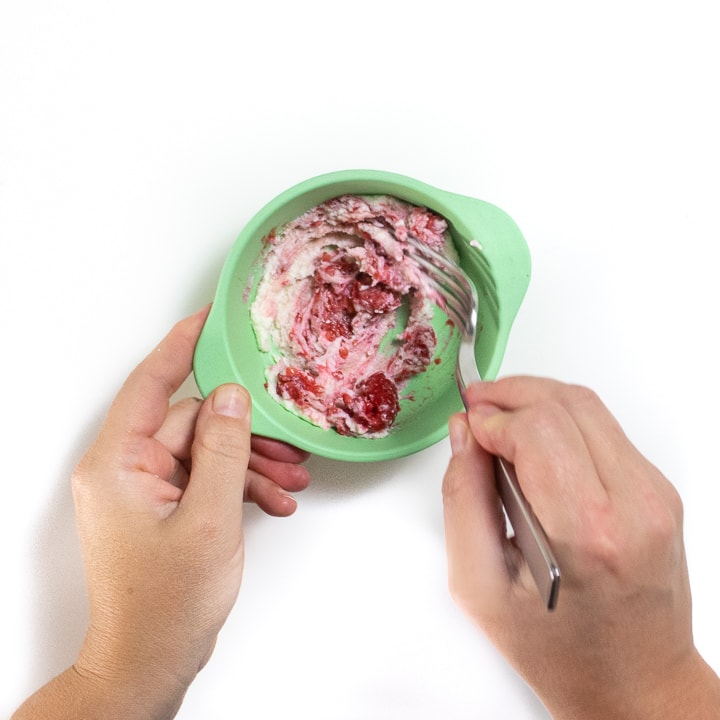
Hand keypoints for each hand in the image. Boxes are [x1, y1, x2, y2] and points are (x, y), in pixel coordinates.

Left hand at [13, 308, 309, 718]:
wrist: (151, 662)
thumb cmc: (168, 604)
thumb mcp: (209, 518)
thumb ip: (223, 449)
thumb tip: (231, 395)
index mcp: (118, 463)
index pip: (151, 383)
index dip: (182, 345)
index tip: (210, 317)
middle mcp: (124, 469)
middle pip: (191, 422)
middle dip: (246, 433)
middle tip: (288, 443)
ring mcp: (143, 488)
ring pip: (204, 450)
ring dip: (249, 463)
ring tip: (290, 479)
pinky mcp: (160, 505)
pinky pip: (203, 477)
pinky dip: (238, 486)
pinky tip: (273, 501)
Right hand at [442, 377, 719, 719]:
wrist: (634, 682)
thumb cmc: (560, 649)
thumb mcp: (479, 585)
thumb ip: (462, 498)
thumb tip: (464, 434)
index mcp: (586, 531)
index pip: (538, 428)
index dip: (492, 415)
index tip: (468, 425)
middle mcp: (633, 505)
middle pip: (566, 403)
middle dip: (511, 394)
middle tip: (478, 408)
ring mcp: (654, 495)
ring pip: (588, 406)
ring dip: (536, 402)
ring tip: (500, 424)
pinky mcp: (659, 491)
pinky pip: (604, 429)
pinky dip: (562, 423)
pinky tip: (534, 448)